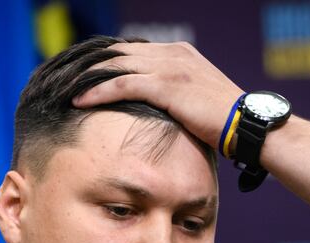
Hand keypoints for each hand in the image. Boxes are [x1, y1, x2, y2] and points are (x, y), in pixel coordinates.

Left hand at [73, 41, 243, 149]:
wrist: (248, 125)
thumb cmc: (224, 123)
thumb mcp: (195, 101)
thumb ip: (172, 95)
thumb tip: (151, 110)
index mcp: (178, 53)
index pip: (129, 51)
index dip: (101, 63)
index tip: (79, 76)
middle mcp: (171, 53)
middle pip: (116, 53)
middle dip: (86, 66)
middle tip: (61, 79)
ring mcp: (169, 66)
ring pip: (115, 65)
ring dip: (85, 78)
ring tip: (62, 89)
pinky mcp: (167, 85)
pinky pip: (122, 84)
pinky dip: (97, 92)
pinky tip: (79, 100)